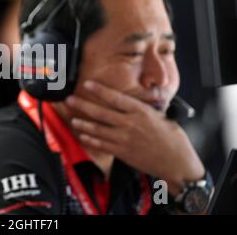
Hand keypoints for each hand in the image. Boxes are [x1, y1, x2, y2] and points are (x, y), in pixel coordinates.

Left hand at [66, 80, 204, 195]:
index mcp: (141, 111)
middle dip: (83, 105)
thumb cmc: (172, 137)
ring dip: (84, 124)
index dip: (100, 90)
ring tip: (73, 119)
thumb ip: (144, 108)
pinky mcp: (123, 153)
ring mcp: (125, 139)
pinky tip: (83, 136)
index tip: (87, 84)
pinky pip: (102, 145)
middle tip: (70, 100)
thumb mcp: (161, 116)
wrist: (177, 162)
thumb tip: (131, 99)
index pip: (116, 98)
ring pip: (99, 130)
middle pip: (102, 113)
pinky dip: (91, 140)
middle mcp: (130, 124)